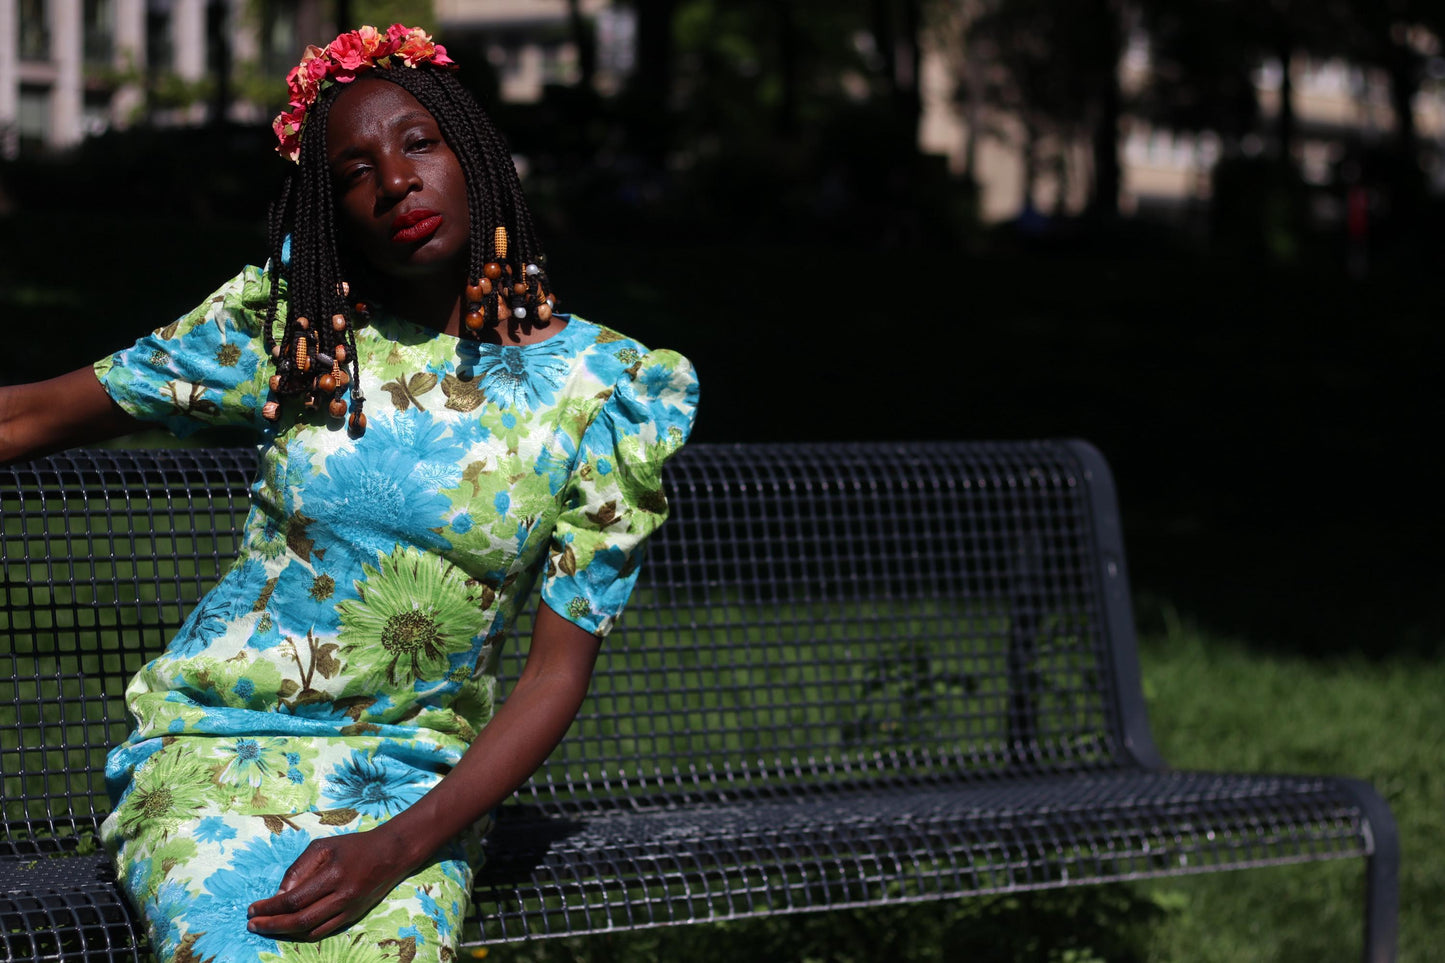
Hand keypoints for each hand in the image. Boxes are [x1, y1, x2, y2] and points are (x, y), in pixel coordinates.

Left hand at [246, 826, 420, 941]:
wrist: (391, 853)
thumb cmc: (354, 846)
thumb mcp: (323, 846)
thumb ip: (299, 869)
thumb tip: (279, 895)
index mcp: (332, 875)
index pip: (293, 899)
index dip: (270, 907)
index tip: (252, 909)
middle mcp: (342, 896)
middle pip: (299, 920)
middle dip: (271, 925)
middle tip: (252, 924)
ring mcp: (349, 909)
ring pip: (311, 931)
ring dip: (284, 933)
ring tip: (266, 928)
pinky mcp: (353, 916)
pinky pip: (323, 932)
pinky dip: (303, 933)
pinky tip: (289, 928)